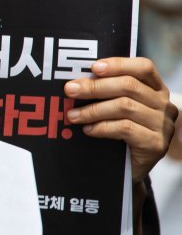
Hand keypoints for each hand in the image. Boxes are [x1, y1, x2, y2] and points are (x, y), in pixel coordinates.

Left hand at [64, 57, 177, 181]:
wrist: (126, 170)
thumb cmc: (117, 133)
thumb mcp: (114, 108)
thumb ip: (106, 92)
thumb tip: (75, 82)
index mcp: (156, 89)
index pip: (144, 67)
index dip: (119, 64)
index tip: (93, 67)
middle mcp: (164, 104)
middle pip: (129, 86)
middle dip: (95, 87)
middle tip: (70, 91)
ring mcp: (163, 125)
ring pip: (125, 106)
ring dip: (93, 110)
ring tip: (73, 116)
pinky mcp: (156, 144)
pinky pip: (125, 128)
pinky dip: (102, 127)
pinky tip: (88, 130)